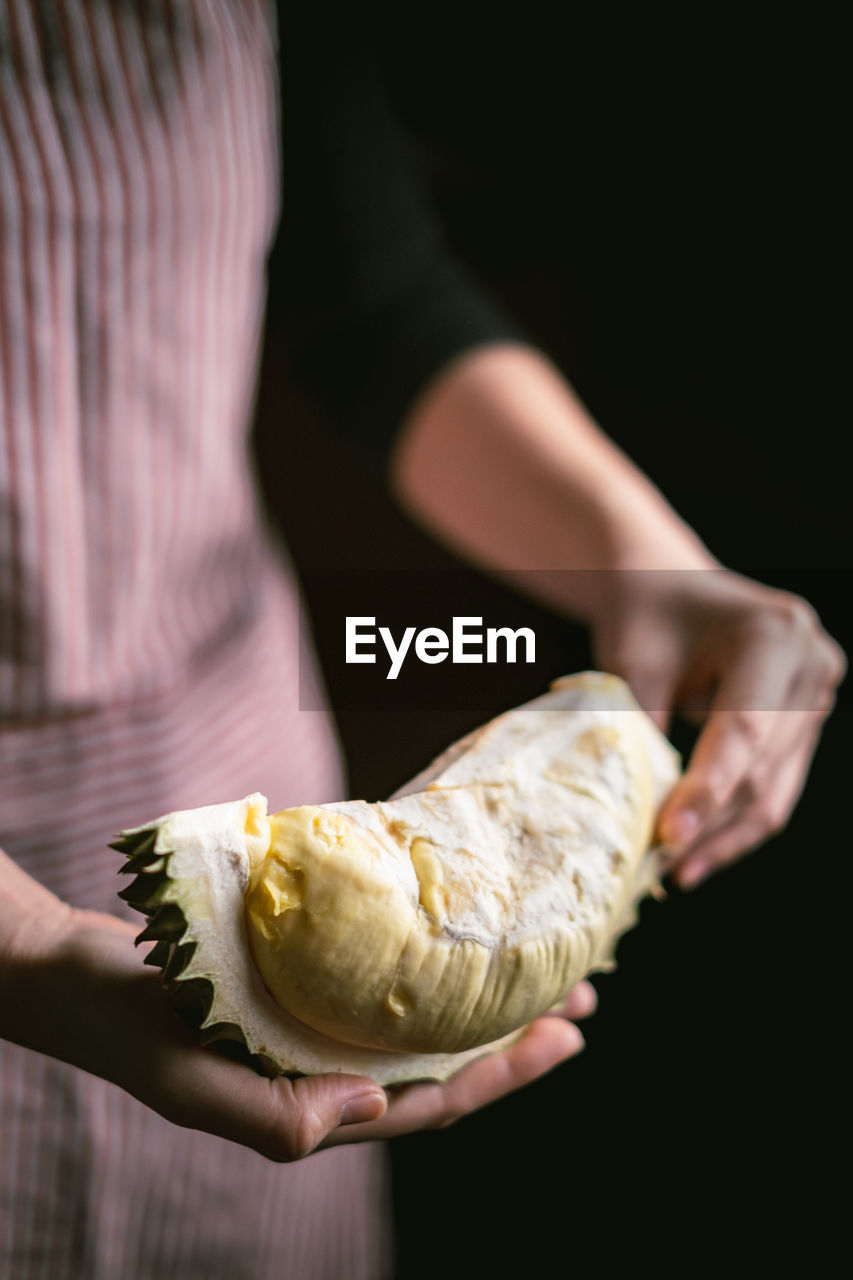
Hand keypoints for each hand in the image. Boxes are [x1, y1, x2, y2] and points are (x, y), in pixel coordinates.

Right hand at [5, 904, 590, 1161]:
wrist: (80, 977)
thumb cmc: (127, 1028)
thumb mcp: (187, 1081)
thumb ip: (273, 1116)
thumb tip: (377, 1104)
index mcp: (314, 1105)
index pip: (430, 1101)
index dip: (502, 1076)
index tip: (566, 1037)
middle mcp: (329, 1068)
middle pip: (442, 1059)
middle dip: (515, 1036)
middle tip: (583, 995)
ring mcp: (318, 1025)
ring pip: (420, 1017)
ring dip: (482, 996)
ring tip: (543, 965)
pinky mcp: (304, 983)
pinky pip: (382, 975)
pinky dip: (426, 959)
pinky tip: (452, 930)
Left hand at [593, 568, 845, 887]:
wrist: (666, 585)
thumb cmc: (643, 614)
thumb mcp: (632, 664)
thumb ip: (640, 730)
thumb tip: (636, 815)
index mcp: (775, 634)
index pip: (745, 728)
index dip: (707, 789)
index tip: (668, 836)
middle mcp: (811, 664)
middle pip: (762, 766)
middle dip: (709, 823)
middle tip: (656, 867)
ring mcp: (815, 696)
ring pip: (773, 789)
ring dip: (722, 837)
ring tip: (672, 874)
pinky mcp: (804, 724)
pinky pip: (773, 785)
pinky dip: (732, 822)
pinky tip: (693, 856)